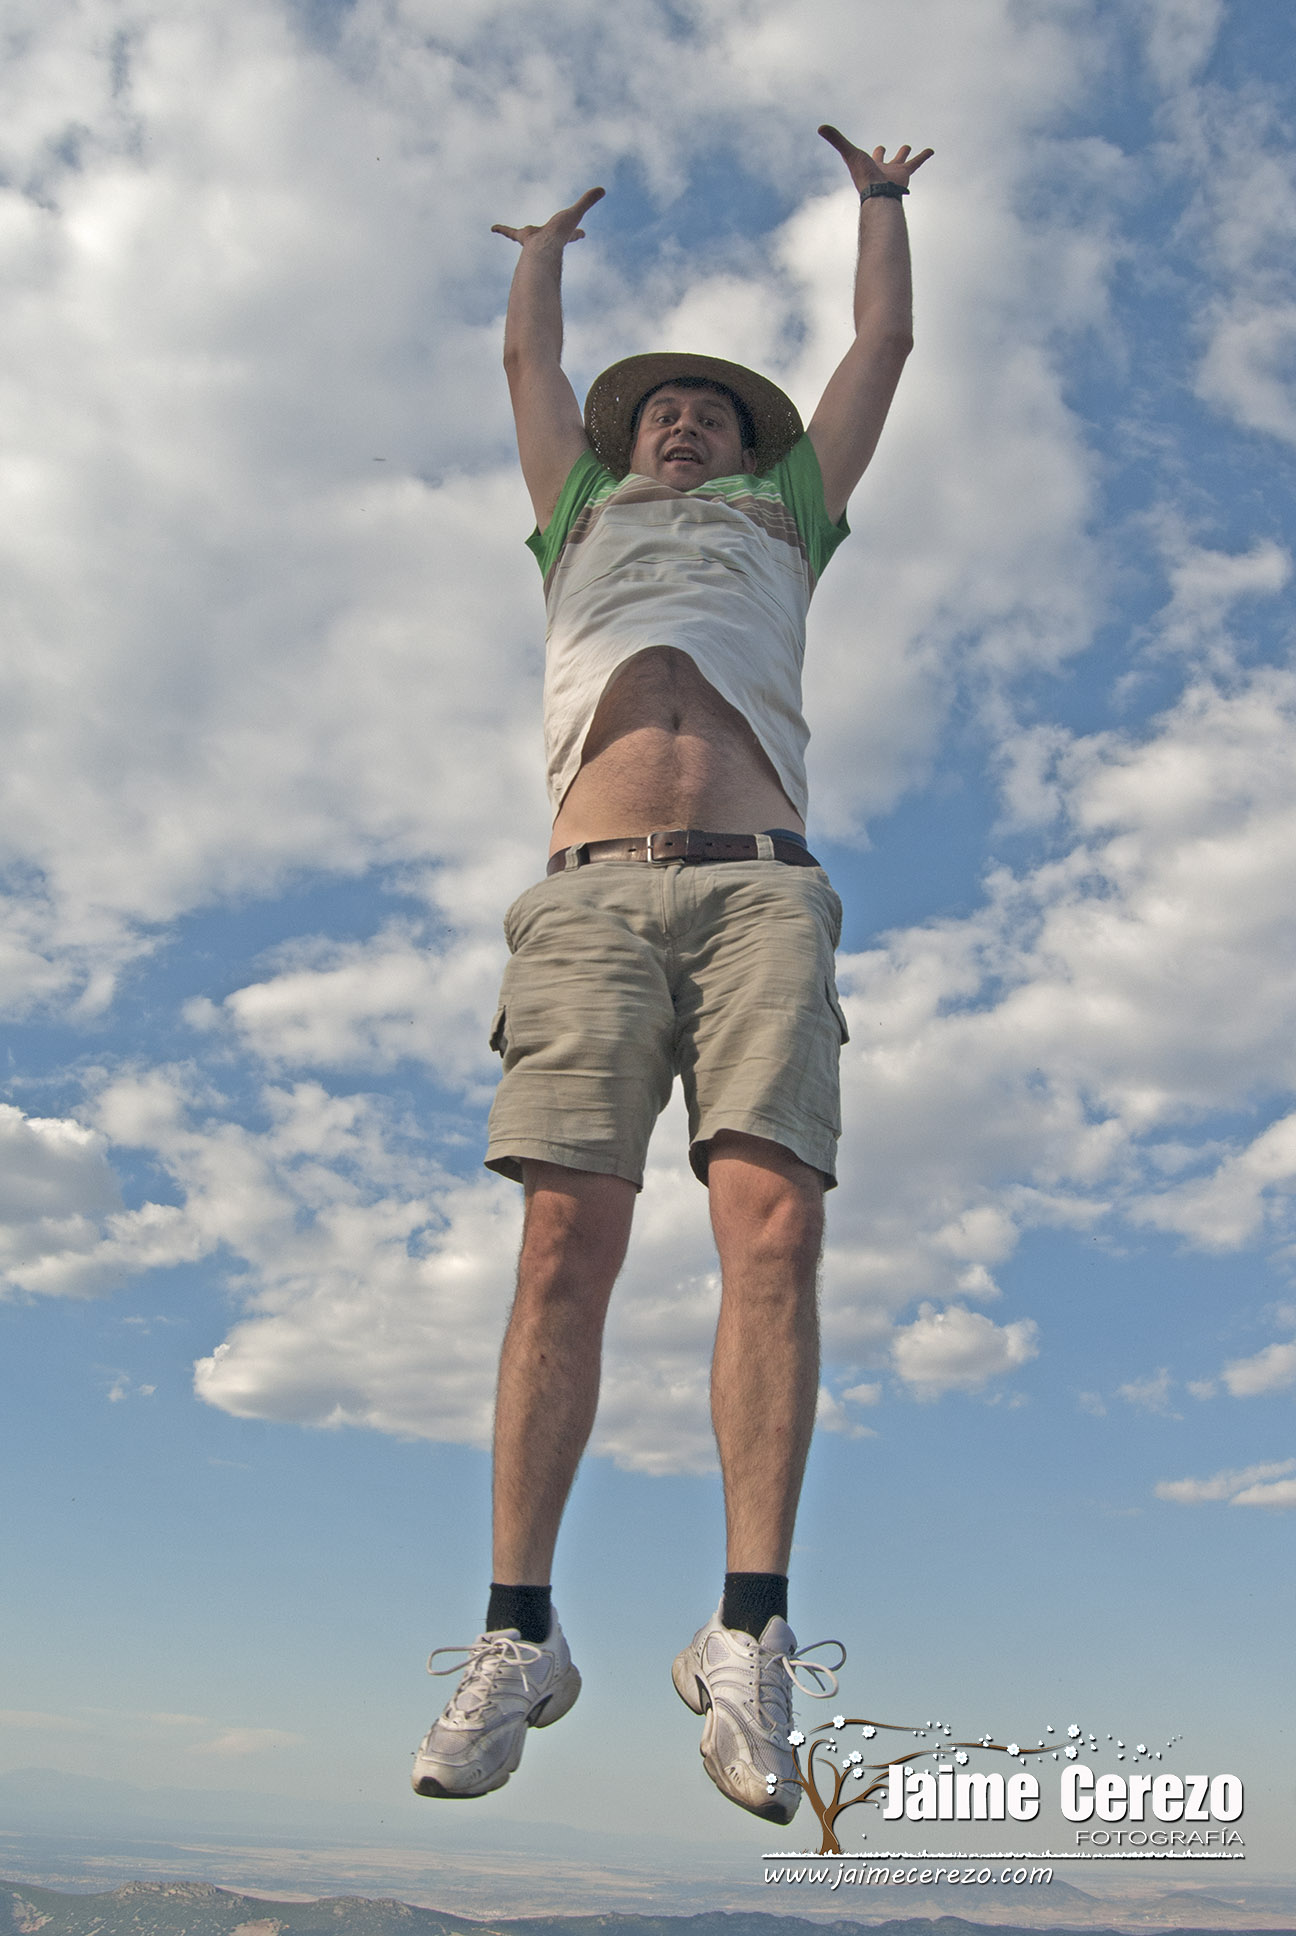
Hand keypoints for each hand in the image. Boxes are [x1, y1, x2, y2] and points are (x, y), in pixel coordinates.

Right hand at [492, 185, 604, 249]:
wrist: (542, 250)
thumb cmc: (559, 234)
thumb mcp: (576, 213)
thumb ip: (587, 201)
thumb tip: (603, 189)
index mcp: (562, 235)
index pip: (573, 233)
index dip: (578, 233)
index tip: (584, 234)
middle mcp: (549, 238)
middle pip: (550, 236)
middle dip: (549, 238)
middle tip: (552, 237)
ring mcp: (534, 239)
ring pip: (528, 235)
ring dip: (522, 236)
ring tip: (520, 237)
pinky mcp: (522, 237)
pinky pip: (510, 232)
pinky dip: (502, 229)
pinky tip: (493, 228)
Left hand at [818, 127, 932, 195]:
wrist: (878, 192)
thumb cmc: (863, 174)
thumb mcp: (849, 153)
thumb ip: (836, 140)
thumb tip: (820, 127)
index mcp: (868, 164)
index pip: (865, 154)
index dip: (863, 150)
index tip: (863, 148)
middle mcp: (881, 168)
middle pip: (882, 158)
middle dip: (882, 154)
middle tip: (881, 148)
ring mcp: (894, 171)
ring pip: (901, 159)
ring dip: (905, 153)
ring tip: (908, 147)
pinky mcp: (905, 173)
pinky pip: (917, 162)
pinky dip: (924, 155)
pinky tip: (931, 150)